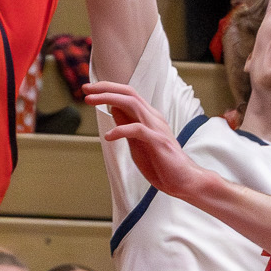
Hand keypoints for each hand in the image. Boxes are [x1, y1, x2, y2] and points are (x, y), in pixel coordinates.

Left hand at [85, 80, 206, 201]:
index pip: (128, 95)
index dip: (108, 89)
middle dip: (105, 88)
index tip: (89, 90)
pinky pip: (138, 130)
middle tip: (85, 90)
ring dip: (109, 99)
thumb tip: (113, 109)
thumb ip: (127, 126)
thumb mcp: (137, 143)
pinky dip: (121, 129)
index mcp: (149, 117)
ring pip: (133, 104)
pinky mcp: (158, 142)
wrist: (184, 181)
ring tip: (90, 101)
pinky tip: (109, 136)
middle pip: (129, 93)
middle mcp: (153, 117)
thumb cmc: (162, 164)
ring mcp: (157, 128)